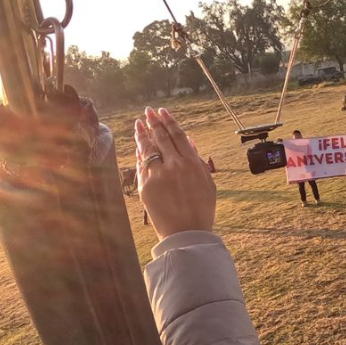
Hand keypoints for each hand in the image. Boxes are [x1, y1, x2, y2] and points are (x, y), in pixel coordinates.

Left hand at [135, 107, 216, 239]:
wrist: (187, 233)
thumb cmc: (201, 209)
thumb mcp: (208, 183)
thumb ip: (198, 161)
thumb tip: (190, 141)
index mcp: (193, 163)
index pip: (177, 135)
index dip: (168, 121)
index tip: (161, 111)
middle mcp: (175, 165)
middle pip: (161, 136)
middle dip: (153, 122)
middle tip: (148, 112)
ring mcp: (159, 174)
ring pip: (148, 147)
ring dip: (143, 133)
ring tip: (139, 123)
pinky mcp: (146, 185)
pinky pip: (141, 164)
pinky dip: (139, 153)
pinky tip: (138, 145)